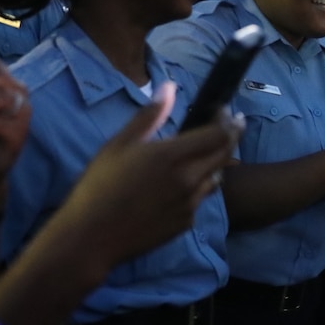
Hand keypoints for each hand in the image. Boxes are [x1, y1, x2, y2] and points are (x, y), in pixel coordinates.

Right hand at [55, 84, 242, 267]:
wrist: (92, 236)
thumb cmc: (99, 186)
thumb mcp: (118, 145)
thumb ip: (148, 117)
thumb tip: (168, 87)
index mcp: (172, 156)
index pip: (218, 134)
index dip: (227, 121)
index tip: (226, 112)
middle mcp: (188, 180)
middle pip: (225, 154)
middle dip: (231, 136)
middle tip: (230, 126)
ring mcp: (190, 204)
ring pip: (216, 178)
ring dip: (216, 162)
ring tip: (205, 153)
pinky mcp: (185, 223)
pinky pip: (200, 199)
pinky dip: (198, 187)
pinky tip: (181, 185)